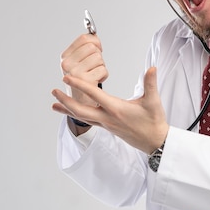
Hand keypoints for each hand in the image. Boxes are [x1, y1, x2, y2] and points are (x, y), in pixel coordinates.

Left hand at [52, 67, 168, 153]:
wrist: (155, 141)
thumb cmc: (154, 121)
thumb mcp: (153, 102)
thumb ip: (151, 83)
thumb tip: (152, 68)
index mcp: (116, 109)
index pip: (94, 94)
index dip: (79, 85)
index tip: (67, 77)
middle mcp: (108, 118)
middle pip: (80, 111)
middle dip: (66, 101)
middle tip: (54, 91)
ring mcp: (106, 124)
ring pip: (82, 117)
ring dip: (68, 109)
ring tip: (54, 104)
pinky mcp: (108, 127)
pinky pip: (88, 121)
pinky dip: (77, 116)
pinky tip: (71, 113)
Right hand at [59, 33, 107, 105]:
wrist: (81, 102)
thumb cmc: (83, 79)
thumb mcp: (79, 62)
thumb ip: (85, 47)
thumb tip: (94, 34)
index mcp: (65, 57)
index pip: (84, 39)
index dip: (95, 42)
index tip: (97, 48)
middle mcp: (67, 64)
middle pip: (93, 47)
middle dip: (98, 55)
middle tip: (94, 65)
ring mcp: (75, 73)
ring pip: (99, 58)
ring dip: (101, 66)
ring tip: (93, 74)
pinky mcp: (85, 81)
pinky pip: (103, 69)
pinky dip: (103, 75)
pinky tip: (96, 80)